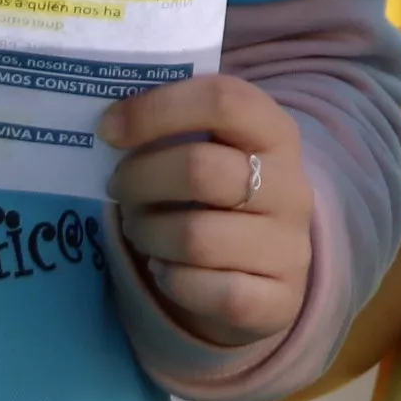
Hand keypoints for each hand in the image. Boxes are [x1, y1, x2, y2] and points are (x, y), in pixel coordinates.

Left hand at [99, 73, 314, 347]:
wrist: (262, 275)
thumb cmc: (219, 199)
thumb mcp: (213, 152)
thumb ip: (175, 129)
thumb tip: (110, 125)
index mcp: (276, 134)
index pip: (224, 101)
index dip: (158, 109)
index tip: (108, 128)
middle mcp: (292, 187)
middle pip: (200, 170)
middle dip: (139, 178)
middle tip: (117, 186)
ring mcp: (289, 247)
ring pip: (195, 237)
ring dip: (147, 232)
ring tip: (139, 229)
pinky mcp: (276, 300)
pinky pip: (202, 287)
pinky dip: (169, 278)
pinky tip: (165, 268)